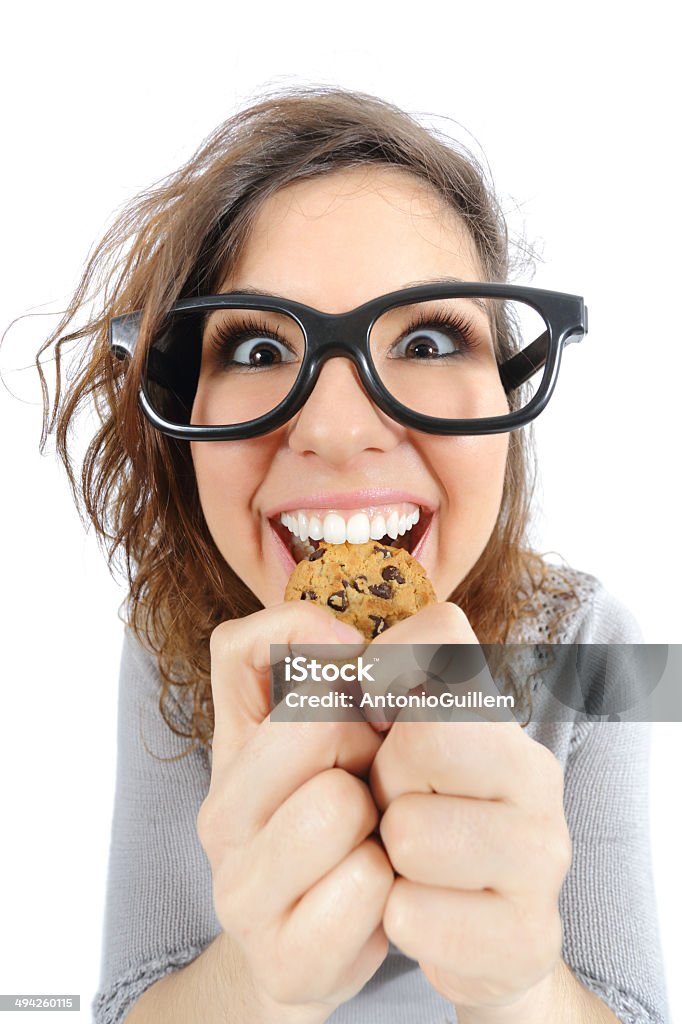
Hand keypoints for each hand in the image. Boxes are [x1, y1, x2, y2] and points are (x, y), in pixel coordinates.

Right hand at [196, 602, 394, 1022]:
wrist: (331, 941)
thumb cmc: (349, 814)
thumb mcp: (336, 726)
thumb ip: (325, 663)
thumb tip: (349, 639)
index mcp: (230, 747)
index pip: (244, 649)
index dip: (308, 639)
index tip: (355, 666)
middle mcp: (218, 813)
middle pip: (312, 721)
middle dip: (364, 743)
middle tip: (369, 780)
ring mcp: (238, 889)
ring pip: (337, 804)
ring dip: (380, 821)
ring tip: (370, 842)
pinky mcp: (281, 956)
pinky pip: (366, 887)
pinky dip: (387, 888)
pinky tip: (373, 896)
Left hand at [367, 603, 571, 1014]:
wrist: (435, 933)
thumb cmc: (381, 817)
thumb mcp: (350, 734)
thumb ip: (329, 672)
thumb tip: (331, 651)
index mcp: (494, 712)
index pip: (443, 638)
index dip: (386, 668)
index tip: (372, 710)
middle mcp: (535, 773)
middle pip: (424, 738)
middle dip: (379, 779)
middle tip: (387, 805)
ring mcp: (543, 855)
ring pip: (412, 833)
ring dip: (380, 856)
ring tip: (401, 863)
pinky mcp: (529, 936)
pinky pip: (410, 915)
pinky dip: (389, 920)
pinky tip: (413, 912)